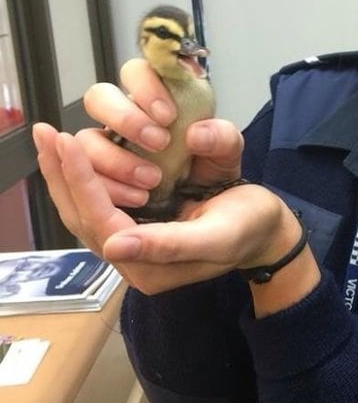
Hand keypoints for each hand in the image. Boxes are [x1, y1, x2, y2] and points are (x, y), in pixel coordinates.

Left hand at [33, 123, 316, 301]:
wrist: (267, 228)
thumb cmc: (248, 227)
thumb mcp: (217, 235)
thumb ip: (169, 244)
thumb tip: (114, 245)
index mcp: (150, 268)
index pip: (102, 222)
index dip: (83, 183)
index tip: (68, 143)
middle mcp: (132, 258)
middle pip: (81, 217)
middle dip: (62, 175)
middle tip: (46, 134)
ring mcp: (132, 240)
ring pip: (83, 209)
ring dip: (64, 174)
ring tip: (50, 139)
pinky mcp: (136, 222)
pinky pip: (97, 201)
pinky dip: (80, 176)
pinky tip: (69, 154)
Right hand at [77, 58, 241, 208]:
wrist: (206, 208)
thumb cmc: (211, 171)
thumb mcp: (227, 154)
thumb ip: (223, 138)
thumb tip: (196, 134)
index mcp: (154, 99)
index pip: (135, 72)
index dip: (146, 87)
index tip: (169, 115)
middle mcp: (124, 119)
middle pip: (98, 97)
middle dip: (124, 118)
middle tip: (158, 143)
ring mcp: (107, 147)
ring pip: (86, 139)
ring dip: (114, 159)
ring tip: (152, 179)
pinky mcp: (99, 178)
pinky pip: (84, 177)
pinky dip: (109, 187)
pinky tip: (139, 197)